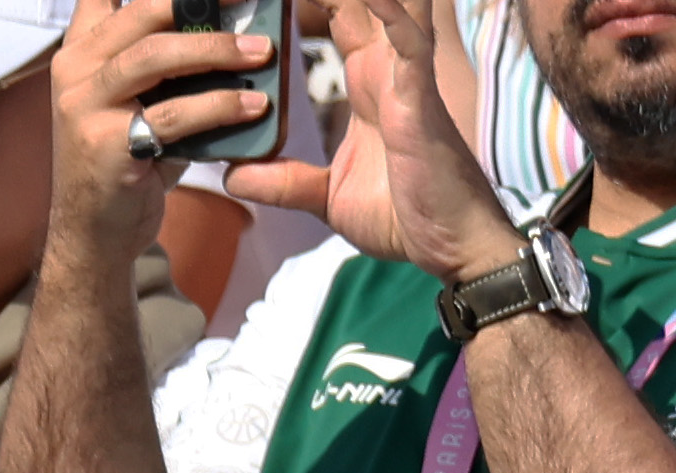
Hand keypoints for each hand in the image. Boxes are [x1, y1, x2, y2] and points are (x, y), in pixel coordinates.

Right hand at [44, 0, 267, 269]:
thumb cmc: (124, 160)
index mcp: (81, 51)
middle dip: (201, 0)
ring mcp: (85, 107)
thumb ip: (161, 59)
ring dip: (217, 50)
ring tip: (261, 52)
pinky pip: (173, 114)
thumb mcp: (133, 99)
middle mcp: (75, 71)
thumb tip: (237, 28)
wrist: (92, 232)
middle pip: (141, 11)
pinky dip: (220, 106)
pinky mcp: (106, 145)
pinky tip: (253, 107)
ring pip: (155, 56)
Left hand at [226, 0, 518, 280]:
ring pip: (387, 9)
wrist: (444, 244)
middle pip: (357, 1)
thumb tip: (231, 175)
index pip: (336, 18)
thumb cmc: (399, 214)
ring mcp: (405, 79)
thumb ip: (281, 181)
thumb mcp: (324, 197)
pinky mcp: (420, 100)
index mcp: (366, 83)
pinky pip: (410, 46)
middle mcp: (386, 70)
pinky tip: (371, 0)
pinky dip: (393, 15)